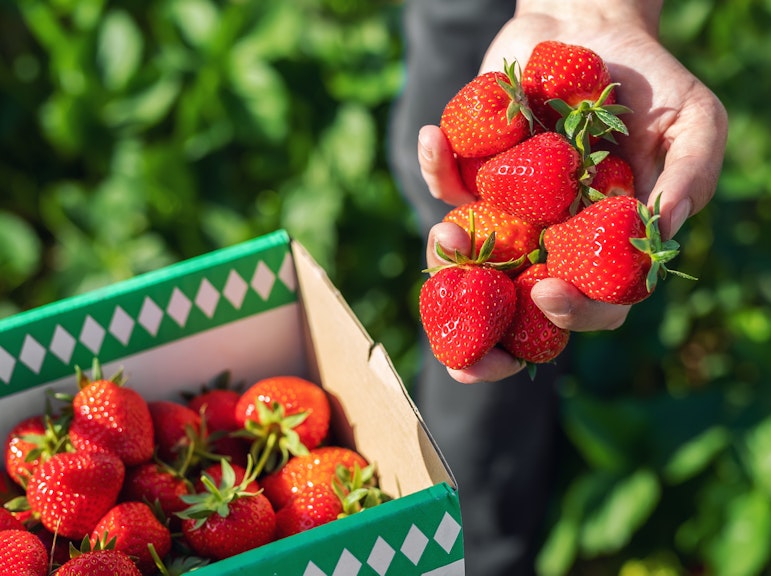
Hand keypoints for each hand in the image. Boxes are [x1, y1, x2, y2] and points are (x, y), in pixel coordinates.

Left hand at [418, 1, 727, 382]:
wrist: (592, 26)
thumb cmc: (649, 79)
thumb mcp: (692, 120)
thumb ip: (689, 174)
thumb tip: (662, 226)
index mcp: (602, 245)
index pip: (592, 302)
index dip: (572, 314)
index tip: (546, 293)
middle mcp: (551, 239)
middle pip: (518, 308)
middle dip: (486, 343)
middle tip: (460, 359)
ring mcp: (509, 211)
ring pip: (470, 260)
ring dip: (447, 260)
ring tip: (442, 235)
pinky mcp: (474, 175)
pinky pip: (447, 184)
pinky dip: (435, 166)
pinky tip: (432, 137)